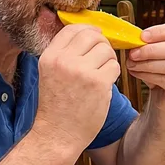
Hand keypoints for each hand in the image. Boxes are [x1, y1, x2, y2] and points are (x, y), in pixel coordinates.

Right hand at [34, 24, 119, 154]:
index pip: (73, 29)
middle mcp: (64, 61)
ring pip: (106, 50)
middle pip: (92, 35)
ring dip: (108, 61)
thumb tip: (91, 34)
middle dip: (102, 44)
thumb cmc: (56, 107)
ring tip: (102, 74)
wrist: (56, 135)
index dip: (88, 31)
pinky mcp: (97, 83)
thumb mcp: (50, 74)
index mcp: (50, 56)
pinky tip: (104, 85)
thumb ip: (65, 54)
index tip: (95, 38)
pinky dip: (113, 74)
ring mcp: (81, 71)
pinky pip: (115, 67)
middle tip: (102, 58)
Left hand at [126, 23, 164, 105]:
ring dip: (146, 64)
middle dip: (149, 50)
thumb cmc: (160, 72)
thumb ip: (148, 45)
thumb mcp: (156, 54)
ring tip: (131, 64)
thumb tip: (133, 40)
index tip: (142, 36)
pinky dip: (147, 76)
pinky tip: (137, 73)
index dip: (159, 32)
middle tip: (133, 53)